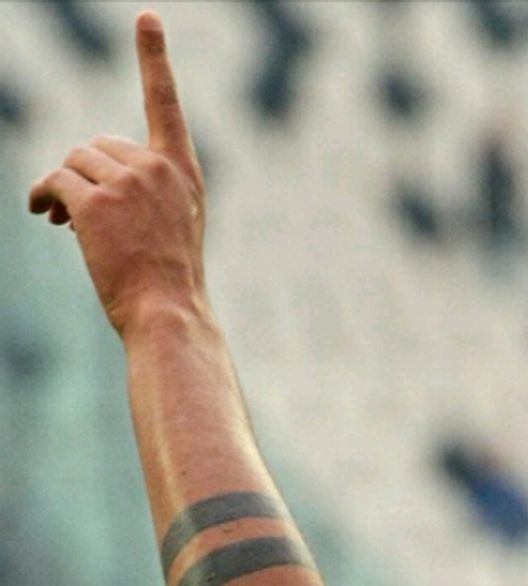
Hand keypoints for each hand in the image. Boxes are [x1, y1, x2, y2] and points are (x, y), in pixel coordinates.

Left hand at [26, 11, 206, 334]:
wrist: (169, 315)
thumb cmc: (167, 282)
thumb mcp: (169, 227)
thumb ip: (139, 190)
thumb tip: (68, 181)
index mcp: (183, 173)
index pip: (165, 104)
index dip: (153, 58)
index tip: (146, 17)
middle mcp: (158, 169)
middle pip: (98, 144)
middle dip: (84, 173)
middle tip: (81, 214)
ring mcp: (128, 182)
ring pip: (74, 161)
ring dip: (64, 189)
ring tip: (66, 222)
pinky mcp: (96, 200)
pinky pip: (56, 181)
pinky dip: (45, 197)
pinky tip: (47, 218)